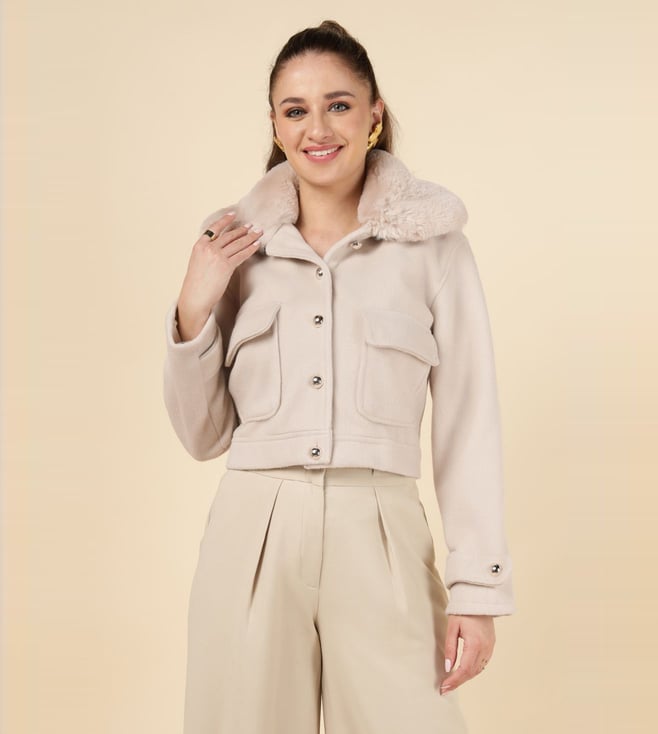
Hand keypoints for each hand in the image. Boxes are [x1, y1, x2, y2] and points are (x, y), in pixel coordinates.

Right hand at [177, 212, 261, 339]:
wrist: (195, 296)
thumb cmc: (196, 283)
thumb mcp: (197, 262)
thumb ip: (206, 252)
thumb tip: (219, 247)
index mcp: (199, 245)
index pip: (214, 228)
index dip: (225, 220)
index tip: (234, 214)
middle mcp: (208, 248)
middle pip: (229, 235)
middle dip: (242, 230)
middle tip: (252, 226)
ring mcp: (217, 257)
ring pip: (237, 243)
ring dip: (250, 237)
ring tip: (258, 232)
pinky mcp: (226, 266)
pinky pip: (241, 254)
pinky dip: (250, 249)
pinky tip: (256, 245)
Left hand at [439, 614, 494, 694]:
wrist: (479, 600)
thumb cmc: (463, 612)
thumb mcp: (452, 628)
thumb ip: (450, 648)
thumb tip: (447, 667)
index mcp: (475, 644)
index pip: (464, 669)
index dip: (454, 681)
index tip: (443, 688)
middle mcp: (485, 649)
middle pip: (471, 672)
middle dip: (458, 682)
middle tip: (444, 689)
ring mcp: (490, 648)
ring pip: (477, 670)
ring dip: (465, 677)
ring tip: (452, 682)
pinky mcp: (491, 646)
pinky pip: (482, 663)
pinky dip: (472, 670)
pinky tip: (463, 672)